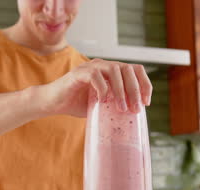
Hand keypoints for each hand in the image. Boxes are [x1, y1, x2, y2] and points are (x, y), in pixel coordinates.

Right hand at [35, 58, 152, 117]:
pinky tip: (101, 102)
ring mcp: (91, 67)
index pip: (135, 69)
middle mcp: (103, 65)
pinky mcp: (79, 73)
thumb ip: (116, 104)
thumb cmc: (77, 103)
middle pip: (128, 69)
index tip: (146, 103)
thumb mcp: (102, 105)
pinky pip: (96, 76)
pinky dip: (103, 89)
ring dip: (121, 91)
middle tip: (135, 108)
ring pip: (115, 70)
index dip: (144, 84)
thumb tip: (134, 114)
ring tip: (120, 108)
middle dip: (135, 90)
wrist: (53, 102)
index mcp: (111, 71)